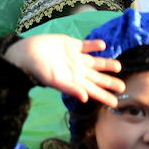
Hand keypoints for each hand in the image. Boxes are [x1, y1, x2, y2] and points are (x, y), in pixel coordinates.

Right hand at [2, 35, 123, 106]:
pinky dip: (94, 45)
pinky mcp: (70, 44)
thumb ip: (70, 88)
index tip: (116, 104)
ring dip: (106, 63)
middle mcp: (77, 70)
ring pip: (94, 62)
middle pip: (97, 78)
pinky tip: (103, 45)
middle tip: (123, 87)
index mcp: (74, 81)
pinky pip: (85, 46)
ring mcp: (75, 57)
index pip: (93, 90)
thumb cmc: (37, 70)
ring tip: (118, 66)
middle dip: (109, 82)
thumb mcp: (54, 81)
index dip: (104, 96)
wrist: (26, 53)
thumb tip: (85, 98)